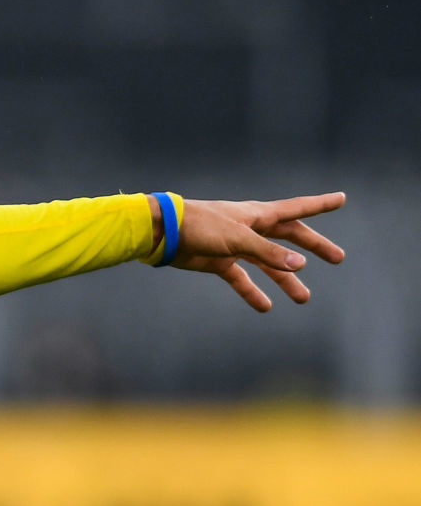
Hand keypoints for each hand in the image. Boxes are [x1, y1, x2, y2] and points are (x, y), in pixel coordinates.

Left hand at [172, 193, 345, 311]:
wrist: (163, 233)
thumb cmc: (200, 227)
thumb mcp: (238, 239)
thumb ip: (269, 252)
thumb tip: (300, 266)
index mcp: (258, 215)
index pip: (297, 209)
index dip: (320, 205)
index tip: (342, 199)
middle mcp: (250, 228)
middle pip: (289, 238)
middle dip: (313, 247)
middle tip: (338, 258)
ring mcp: (235, 246)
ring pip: (267, 264)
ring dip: (285, 280)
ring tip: (303, 298)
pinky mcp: (219, 262)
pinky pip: (241, 279)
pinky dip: (252, 292)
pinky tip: (265, 307)